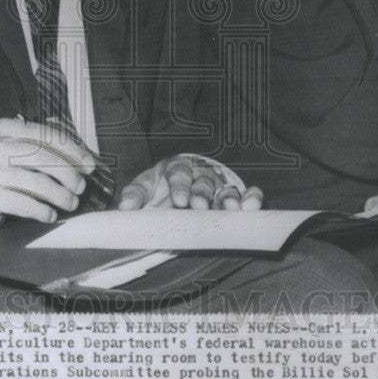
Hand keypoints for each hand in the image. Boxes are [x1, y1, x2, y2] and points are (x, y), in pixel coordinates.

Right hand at [0, 118, 95, 231]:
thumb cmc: (2, 172)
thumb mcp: (17, 152)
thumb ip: (45, 149)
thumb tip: (83, 160)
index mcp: (5, 129)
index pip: (46, 135)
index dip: (72, 150)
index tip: (88, 165)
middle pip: (42, 157)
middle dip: (68, 174)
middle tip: (80, 187)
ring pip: (36, 182)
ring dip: (59, 195)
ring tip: (70, 203)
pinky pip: (23, 203)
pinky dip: (42, 210)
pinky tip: (49, 214)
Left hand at [117, 154, 262, 210]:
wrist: (177, 190)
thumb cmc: (161, 188)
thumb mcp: (145, 187)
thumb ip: (135, 196)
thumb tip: (124, 209)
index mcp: (176, 168)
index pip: (179, 173)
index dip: (179, 185)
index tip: (179, 200)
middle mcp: (199, 175)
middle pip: (203, 182)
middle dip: (202, 194)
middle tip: (200, 207)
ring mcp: (218, 186)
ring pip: (225, 189)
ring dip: (228, 198)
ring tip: (231, 210)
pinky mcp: (233, 198)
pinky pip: (246, 195)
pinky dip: (252, 198)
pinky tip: (253, 206)